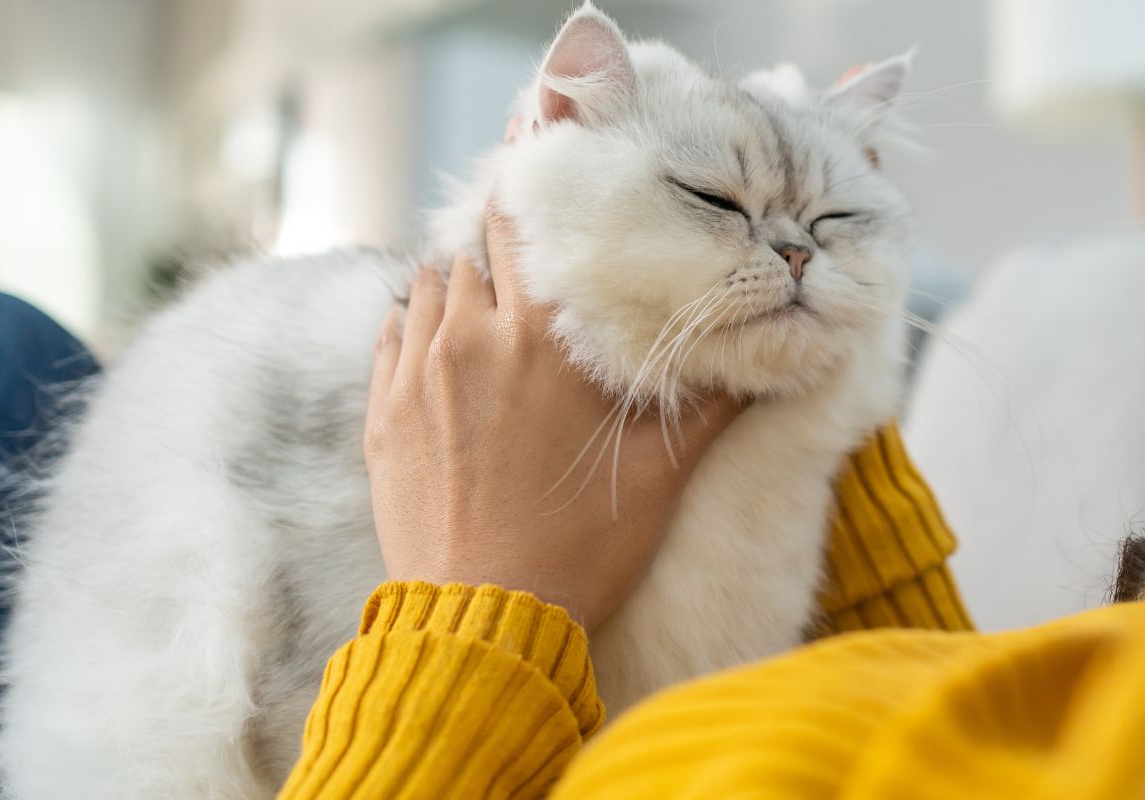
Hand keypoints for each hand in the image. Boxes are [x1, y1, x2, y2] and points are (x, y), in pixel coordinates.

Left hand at [363, 205, 745, 628]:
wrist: (485, 620)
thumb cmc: (580, 548)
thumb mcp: (662, 474)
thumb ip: (710, 404)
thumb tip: (763, 359)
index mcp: (541, 338)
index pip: (524, 225)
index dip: (534, 193)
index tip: (546, 177)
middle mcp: (471, 338)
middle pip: (475, 251)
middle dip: (502, 249)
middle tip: (531, 262)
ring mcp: (415, 374)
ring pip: (429, 287)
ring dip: (459, 288)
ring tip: (492, 310)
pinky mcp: (382, 414)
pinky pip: (391, 336)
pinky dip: (416, 329)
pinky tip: (445, 350)